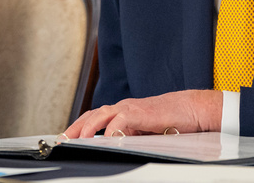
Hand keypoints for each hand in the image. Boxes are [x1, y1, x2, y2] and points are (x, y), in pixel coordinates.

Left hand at [64, 90, 222, 138]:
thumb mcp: (143, 132)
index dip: (79, 128)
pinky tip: (106, 139)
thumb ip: (127, 135)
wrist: (190, 109)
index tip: (66, 139)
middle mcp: (122, 107)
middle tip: (63, 140)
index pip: (94, 118)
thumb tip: (111, 146)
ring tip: (78, 140)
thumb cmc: (170, 120)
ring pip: (102, 115)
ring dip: (88, 128)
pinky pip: (121, 120)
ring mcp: (130, 108)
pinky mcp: (140, 112)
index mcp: (121, 112)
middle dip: (76, 128)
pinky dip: (112, 129)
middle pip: (92, 115)